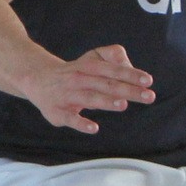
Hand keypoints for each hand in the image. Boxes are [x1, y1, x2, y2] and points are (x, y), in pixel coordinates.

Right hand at [23, 44, 154, 132]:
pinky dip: (81, 123)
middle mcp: (78, 80)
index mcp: (89, 67)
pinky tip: (94, 128)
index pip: (112, 70)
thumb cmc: (74, 72)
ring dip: (107, 101)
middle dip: (128, 90)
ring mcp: (67, 96)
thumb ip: (111, 57)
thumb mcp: (91, 59)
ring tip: (124, 105)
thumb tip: (128, 63)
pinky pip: (70, 118)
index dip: (131, 75)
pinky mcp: (57, 112)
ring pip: (89, 98)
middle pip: (106, 84)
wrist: (37, 79)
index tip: (148, 81)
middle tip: (149, 96)